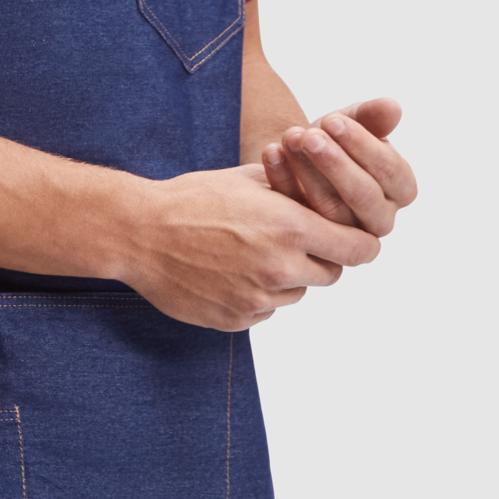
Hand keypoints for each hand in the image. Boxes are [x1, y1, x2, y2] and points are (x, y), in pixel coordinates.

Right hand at [108, 161, 383, 331]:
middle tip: (290, 241)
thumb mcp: (249, 179)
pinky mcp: (237, 320)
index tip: (350, 237)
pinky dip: (256, 295)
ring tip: (248, 253)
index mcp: (291, 228)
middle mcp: (281, 268)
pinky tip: (227, 272)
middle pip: (331, 274)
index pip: (359, 248)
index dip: (357, 242)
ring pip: (296, 294)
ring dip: (285, 278)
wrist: (138, 233)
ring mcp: (259, 299)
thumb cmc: (190, 198)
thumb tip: (330, 192)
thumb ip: (297, 189)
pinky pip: (265, 312)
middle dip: (319, 258)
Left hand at [260, 98, 414, 236]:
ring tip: (290, 139)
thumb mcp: (353, 122)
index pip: (390, 170)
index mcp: (401, 189)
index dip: (362, 144)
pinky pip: (299, 216)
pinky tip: (272, 153)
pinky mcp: (316, 239)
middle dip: (335, 163)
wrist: (303, 156)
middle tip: (309, 136)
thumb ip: (373, 115)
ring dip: (308, 172)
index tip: (333, 120)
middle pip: (364, 196)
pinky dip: (282, 182)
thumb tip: (393, 107)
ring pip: (331, 210)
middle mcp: (380, 217)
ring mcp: (348, 234)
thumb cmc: (337, 139)